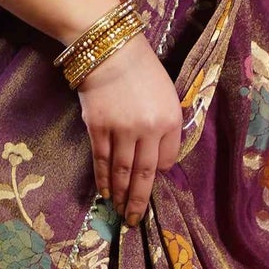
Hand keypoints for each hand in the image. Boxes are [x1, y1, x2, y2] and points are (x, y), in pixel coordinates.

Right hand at [76, 31, 182, 226]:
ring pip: (123, 172)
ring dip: (121, 195)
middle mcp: (148, 129)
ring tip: (120, 212)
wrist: (109, 49)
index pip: (168, 159)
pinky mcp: (98, 128)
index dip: (160, 171)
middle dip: (140, 200)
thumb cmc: (141, 68)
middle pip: (145, 174)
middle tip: (135, 219)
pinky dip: (104, 180)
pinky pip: (102, 161)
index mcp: (170, 119)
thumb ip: (164, 124)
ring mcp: (122, 130)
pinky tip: (105, 193)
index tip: (152, 178)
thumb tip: (156, 156)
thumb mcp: (165, 93)